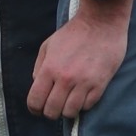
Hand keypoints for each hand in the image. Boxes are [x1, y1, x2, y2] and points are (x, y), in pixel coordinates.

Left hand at [27, 0, 132, 119]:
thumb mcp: (48, 46)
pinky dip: (82, 105)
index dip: (34, 109)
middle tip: (53, 107)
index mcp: (49, 68)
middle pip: (52, 111)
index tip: (37, 109)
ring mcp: (84, 83)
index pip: (35, 101)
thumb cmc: (73, 33)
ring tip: (67, 102)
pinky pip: (88, 106)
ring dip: (66, 111)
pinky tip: (81, 96)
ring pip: (70, 112)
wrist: (101, 23)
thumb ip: (39, 68)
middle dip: (49, 112)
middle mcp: (65, 79)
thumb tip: (38, 86)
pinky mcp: (100, 85)